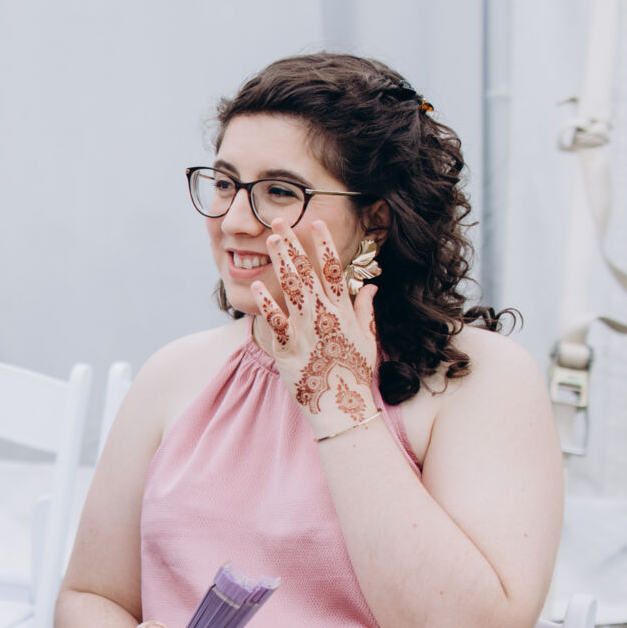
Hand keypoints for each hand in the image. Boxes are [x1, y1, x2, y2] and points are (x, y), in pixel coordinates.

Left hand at [251, 220, 380, 439]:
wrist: (343, 406)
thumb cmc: (355, 373)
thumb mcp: (367, 338)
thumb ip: (366, 309)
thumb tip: (372, 285)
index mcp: (343, 311)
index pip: (333, 269)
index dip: (323, 244)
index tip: (314, 222)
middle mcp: (325, 316)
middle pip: (307, 272)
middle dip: (292, 244)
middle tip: (279, 221)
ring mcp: (307, 330)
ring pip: (291, 289)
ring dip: (279, 262)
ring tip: (269, 240)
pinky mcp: (289, 347)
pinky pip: (276, 321)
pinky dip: (266, 302)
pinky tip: (255, 284)